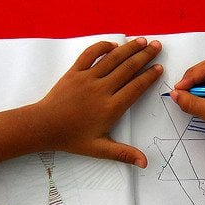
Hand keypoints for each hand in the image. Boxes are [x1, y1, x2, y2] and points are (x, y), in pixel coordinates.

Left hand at [34, 38, 162, 166]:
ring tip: (142, 40)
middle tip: (157, 46)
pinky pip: (90, 54)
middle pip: (128, 68)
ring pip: (112, 59)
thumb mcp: (99, 149)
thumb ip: (123, 153)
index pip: (136, 87)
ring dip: (128, 48)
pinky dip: (102, 47)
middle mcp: (102, 89)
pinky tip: (112, 44)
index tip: (160, 68)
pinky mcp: (74, 72)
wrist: (44, 126)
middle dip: (145, 56)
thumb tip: (144, 163)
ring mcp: (87, 78)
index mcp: (111, 107)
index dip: (149, 76)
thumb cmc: (71, 138)